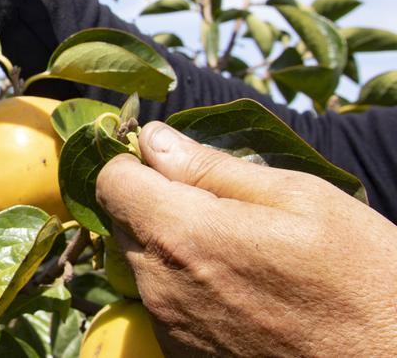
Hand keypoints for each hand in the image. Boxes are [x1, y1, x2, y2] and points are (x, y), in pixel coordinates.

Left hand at [96, 121, 396, 356]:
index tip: (171, 163)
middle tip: (222, 208)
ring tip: (242, 254)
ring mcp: (170, 327)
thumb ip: (212, 167)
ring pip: (141, 263)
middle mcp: (161, 286)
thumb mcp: (300, 199)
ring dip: (173, 248)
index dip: (136, 163)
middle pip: (123, 222)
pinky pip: (164, 303)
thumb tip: (154, 138)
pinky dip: (187, 288)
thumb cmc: (363, 279)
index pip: (111, 181)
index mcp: (182, 235)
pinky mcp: (182, 356)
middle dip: (158, 204)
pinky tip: (241, 291)